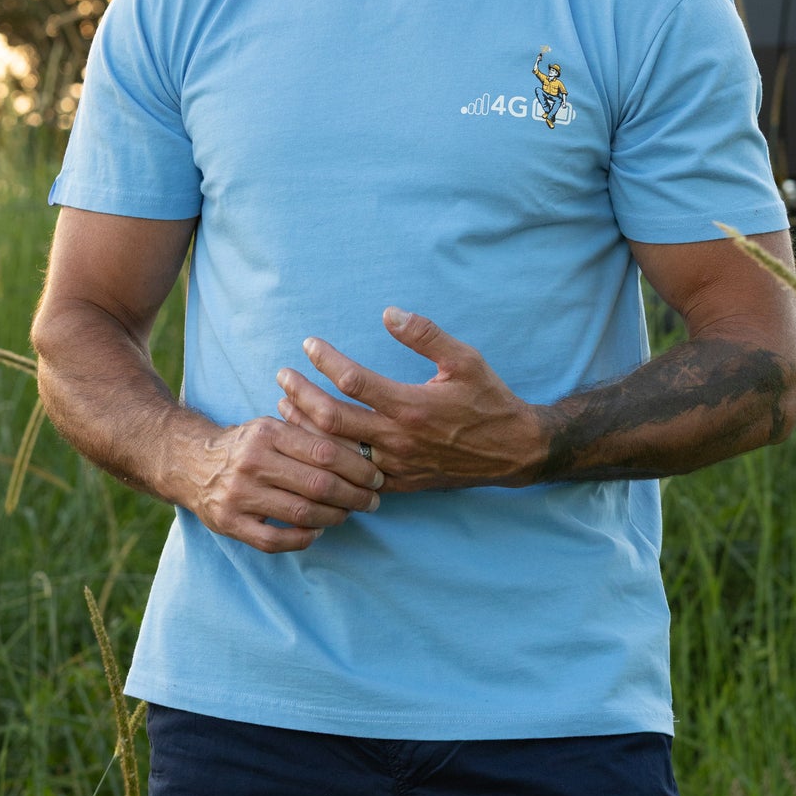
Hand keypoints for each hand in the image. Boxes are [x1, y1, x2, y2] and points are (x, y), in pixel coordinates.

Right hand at [176, 416, 384, 552]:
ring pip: (301, 513)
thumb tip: (360, 451)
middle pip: (318, 484)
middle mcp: (252, 462)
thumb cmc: (244, 446)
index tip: (376, 477)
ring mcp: (239, 495)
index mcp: (267, 433)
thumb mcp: (270, 427)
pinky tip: (316, 532)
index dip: (357, 468)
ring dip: (333, 518)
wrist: (189, 463)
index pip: (324, 451)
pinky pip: (275, 541)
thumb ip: (306, 435)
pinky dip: (302, 539)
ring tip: (348, 514)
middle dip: (354, 496)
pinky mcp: (229, 524)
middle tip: (372, 501)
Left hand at [276, 309, 544, 492]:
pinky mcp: (399, 482)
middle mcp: (398, 438)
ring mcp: (395, 465)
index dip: (326, 360)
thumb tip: (388, 313)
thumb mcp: (465, 359)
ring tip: (283, 403)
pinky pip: (351, 474)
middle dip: (300, 393)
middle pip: (332, 418)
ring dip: (305, 426)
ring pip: (335, 450)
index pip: (353, 381)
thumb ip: (426, 335)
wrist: (512, 451)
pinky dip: (326, 456)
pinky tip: (310, 441)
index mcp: (411, 406)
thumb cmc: (489, 399)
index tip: (309, 344)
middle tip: (282, 374)